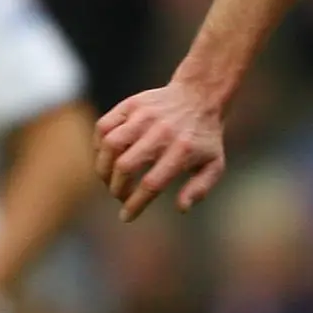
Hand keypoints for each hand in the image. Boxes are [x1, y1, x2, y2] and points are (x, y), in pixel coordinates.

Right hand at [96, 82, 226, 221]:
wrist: (200, 96)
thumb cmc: (204, 138)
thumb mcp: (214, 165)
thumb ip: (199, 189)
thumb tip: (181, 208)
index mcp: (182, 151)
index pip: (152, 184)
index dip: (135, 204)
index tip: (126, 216)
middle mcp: (161, 133)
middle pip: (126, 166)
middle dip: (117, 188)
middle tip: (120, 195)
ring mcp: (144, 117)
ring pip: (110, 145)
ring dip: (103, 168)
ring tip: (109, 179)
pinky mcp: (131, 105)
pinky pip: (104, 126)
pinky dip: (98, 145)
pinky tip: (106, 157)